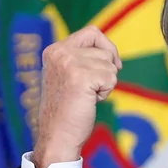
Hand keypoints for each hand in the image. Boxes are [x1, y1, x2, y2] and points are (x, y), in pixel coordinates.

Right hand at [33, 25, 121, 167]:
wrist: (57, 135)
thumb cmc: (67, 108)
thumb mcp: (69, 75)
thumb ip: (82, 59)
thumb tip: (111, 53)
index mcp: (55, 50)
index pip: (92, 32)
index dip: (107, 47)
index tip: (112, 64)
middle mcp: (59, 52)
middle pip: (105, 51)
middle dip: (106, 70)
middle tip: (89, 89)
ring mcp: (69, 63)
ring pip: (110, 66)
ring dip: (105, 83)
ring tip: (86, 96)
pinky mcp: (81, 77)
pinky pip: (111, 78)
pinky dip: (106, 92)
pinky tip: (89, 101)